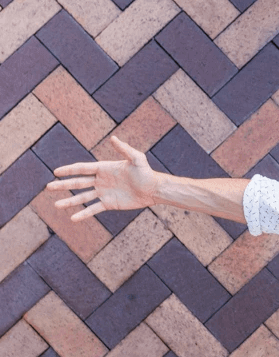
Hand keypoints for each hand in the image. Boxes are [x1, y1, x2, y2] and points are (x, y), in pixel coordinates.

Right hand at [46, 136, 161, 221]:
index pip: (82, 169)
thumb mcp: (136, 159)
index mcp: (104, 168)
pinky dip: (83, 214)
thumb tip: (113, 138)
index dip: (69, 170)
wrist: (153, 189)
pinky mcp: (109, 204)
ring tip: (56, 205)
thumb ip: (125, 149)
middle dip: (63, 185)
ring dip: (69, 201)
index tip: (56, 172)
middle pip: (78, 183)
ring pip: (82, 197)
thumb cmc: (146, 172)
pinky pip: (93, 209)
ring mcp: (104, 193)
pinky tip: (73, 218)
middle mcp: (101, 180)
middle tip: (48, 187)